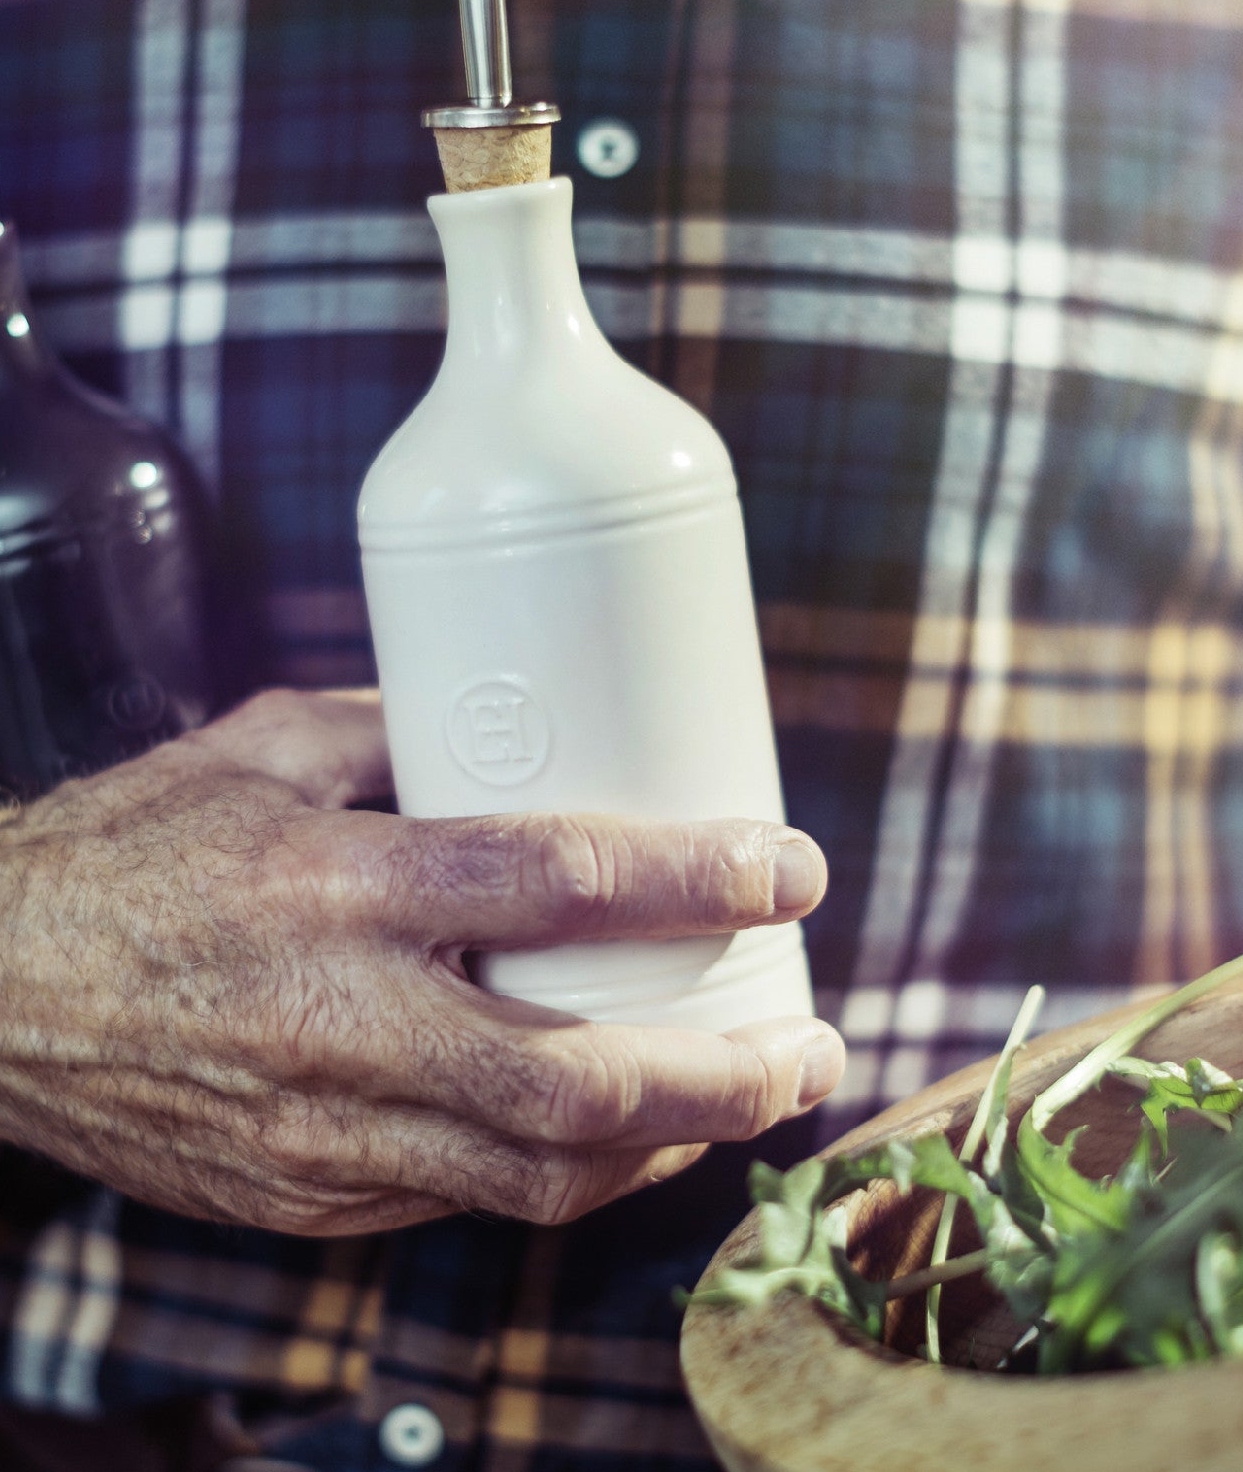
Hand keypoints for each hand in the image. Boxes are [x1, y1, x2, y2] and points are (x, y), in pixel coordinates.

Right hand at [0, 689, 839, 1236]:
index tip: (789, 867)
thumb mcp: (261, 748)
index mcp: (334, 885)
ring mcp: (323, 1134)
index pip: (555, 882)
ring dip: (670, 1146)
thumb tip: (527, 723)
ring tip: (747, 1096)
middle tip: (807, 1043)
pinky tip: (621, 1130)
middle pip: (577, 1084)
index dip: (696, 878)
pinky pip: (469, 1199)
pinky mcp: (306, 1196)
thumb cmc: (128, 851)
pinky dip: (569, 1172)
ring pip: (540, 1175)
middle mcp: (339, 1024)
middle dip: (724, 1076)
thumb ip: (404, 734)